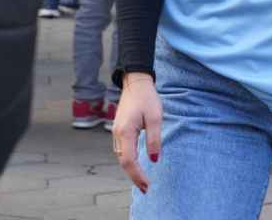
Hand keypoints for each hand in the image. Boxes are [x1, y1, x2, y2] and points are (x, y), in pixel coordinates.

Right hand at [113, 74, 162, 192]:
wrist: (135, 82)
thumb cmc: (147, 98)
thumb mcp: (155, 118)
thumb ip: (154, 140)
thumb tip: (153, 160)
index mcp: (125, 132)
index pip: (129, 161)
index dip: (137, 175)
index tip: (147, 185)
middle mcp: (117, 134)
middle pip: (123, 162)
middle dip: (134, 177)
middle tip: (145, 188)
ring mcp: (116, 132)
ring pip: (121, 157)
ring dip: (131, 170)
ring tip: (142, 180)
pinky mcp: (119, 130)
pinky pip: (122, 150)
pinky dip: (128, 161)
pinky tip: (137, 165)